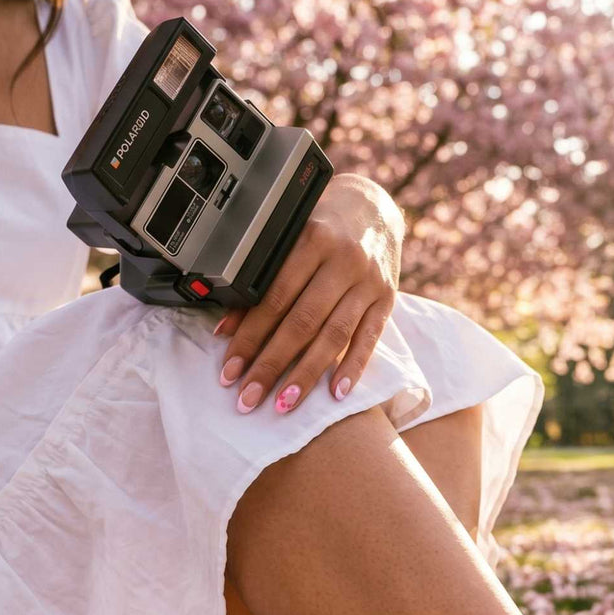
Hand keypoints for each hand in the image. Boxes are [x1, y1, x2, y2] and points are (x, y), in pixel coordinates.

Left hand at [215, 173, 402, 413]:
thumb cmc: (322, 226)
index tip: (230, 369)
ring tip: (284, 404)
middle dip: (272, 364)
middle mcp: (343, 261)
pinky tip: (336, 394)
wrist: (374, 210)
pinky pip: (369, 339)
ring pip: (334, 335)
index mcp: (312, 239)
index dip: (249, 337)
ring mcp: (369, 282)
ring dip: (306, 374)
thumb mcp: (290, 239)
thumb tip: (226, 329)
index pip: (274, 298)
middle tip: (249, 398)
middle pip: (302, 322)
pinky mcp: (387, 299)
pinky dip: (353, 368)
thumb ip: (263, 279)